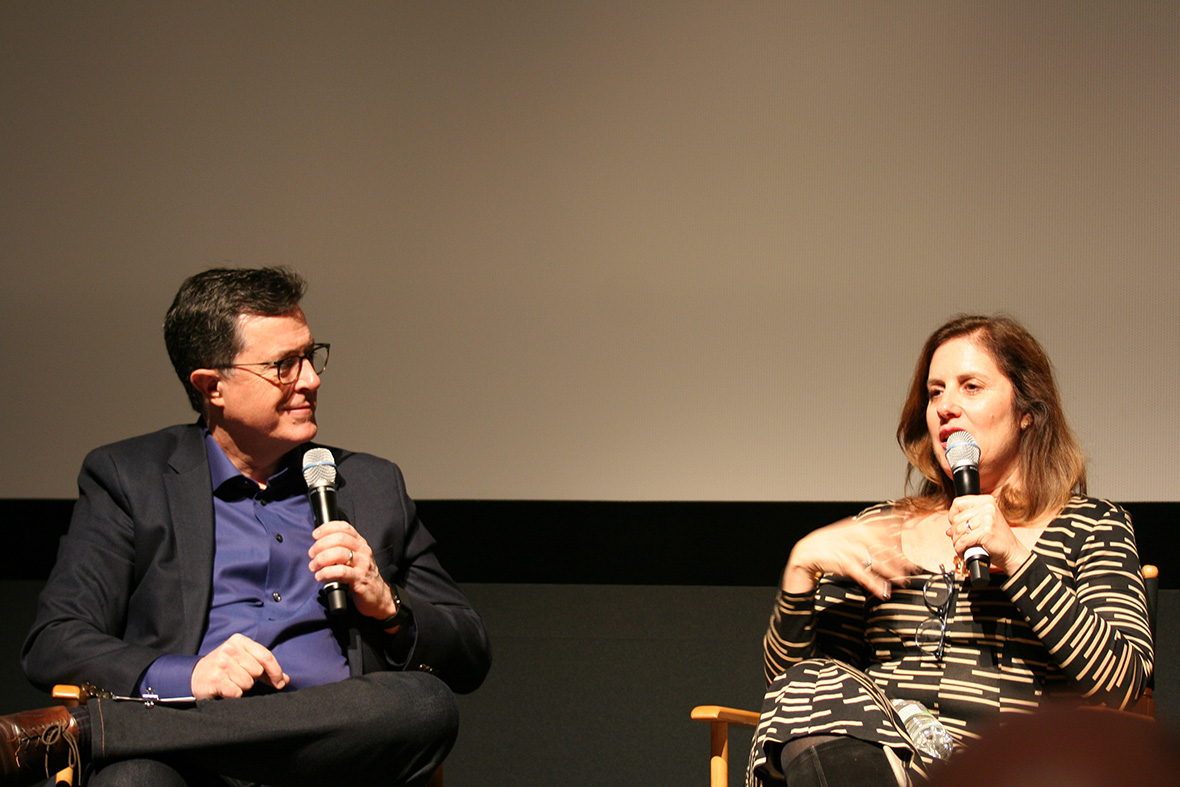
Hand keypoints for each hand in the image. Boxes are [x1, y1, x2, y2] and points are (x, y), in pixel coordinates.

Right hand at [191, 633, 288, 699]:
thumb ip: (265, 669)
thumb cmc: (225, 668)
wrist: (196, 676)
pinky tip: (225, 688)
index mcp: (239, 641)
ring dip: (242, 687)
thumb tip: (285, 680)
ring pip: (248, 683)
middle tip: (239, 677)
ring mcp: (221, 664)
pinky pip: (237, 692)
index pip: (266, 656)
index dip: (276, 671)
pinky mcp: (216, 679)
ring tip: (231, 682)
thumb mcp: (244, 661)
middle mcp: (230, 649)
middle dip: (253, 679)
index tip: (280, 683)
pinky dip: (234, 694)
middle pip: (258, 671)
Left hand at [309, 520, 398, 621]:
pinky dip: (326, 572)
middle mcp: (363, 551)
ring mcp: (362, 564)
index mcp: (360, 543)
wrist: (377, 595)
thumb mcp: (354, 558)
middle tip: (312, 555)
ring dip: (321, 559)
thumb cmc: (361, 576)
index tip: (315, 535)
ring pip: (339, 553)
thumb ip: (340, 549)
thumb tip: (318, 545)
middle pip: (339, 539)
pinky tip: (320, 576)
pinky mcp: (360, 579)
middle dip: (320, 545)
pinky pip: (340, 572)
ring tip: (314, 567)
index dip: (327, 528)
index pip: (344, 527)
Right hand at [782, 514, 917, 599]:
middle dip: (900, 557)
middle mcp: (855, 537)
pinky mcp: (844, 564)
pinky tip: (884, 591)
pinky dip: (875, 584)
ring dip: (891, 572)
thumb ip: (866, 530)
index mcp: (858, 527)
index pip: (882, 527)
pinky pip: (863, 575)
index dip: (899, 531)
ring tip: (903, 580)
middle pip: (884, 546)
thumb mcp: (847, 532)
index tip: (914, 537)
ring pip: (876, 561)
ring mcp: (850, 550)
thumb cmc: (829, 543)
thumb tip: (889, 526)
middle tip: (914, 566)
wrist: (806, 551)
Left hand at [946, 494, 1028, 575]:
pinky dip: (960, 548)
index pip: (958, 503)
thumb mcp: (984, 524)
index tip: (954, 524)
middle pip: (957, 518)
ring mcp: (987, 519)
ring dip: (956, 541)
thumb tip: (949, 529)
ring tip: (960, 547)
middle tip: (958, 540)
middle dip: (954, 532)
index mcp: (986, 501)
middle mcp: (987, 507)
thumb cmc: (998, 539)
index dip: (952, 515)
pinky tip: (963, 551)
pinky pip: (964, 540)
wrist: (1012, 552)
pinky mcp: (986, 531)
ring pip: (959, 530)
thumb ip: (967, 522)